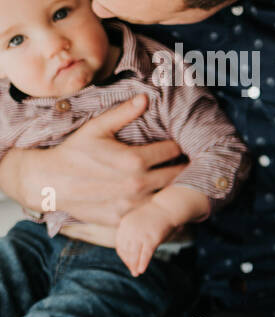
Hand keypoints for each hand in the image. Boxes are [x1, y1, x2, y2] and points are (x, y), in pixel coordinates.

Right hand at [21, 95, 184, 224]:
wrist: (48, 183)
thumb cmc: (73, 153)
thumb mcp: (96, 129)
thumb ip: (123, 113)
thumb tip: (145, 97)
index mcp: (134, 161)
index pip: (172, 151)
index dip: (177, 145)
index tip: (179, 143)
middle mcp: (137, 185)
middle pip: (176, 175)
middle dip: (181, 166)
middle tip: (184, 160)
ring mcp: (131, 205)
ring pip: (166, 196)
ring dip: (172, 186)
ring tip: (173, 177)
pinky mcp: (123, 220)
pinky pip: (148, 213)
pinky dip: (155, 205)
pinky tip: (155, 196)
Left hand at [114, 201, 175, 276]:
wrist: (167, 207)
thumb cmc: (156, 215)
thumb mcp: (139, 221)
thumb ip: (132, 232)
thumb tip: (132, 249)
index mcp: (124, 225)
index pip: (120, 245)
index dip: (123, 256)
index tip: (128, 262)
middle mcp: (129, 230)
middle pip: (126, 251)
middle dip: (129, 263)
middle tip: (132, 271)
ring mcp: (140, 235)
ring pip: (134, 254)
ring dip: (134, 266)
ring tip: (136, 273)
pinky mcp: (151, 239)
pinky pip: (145, 254)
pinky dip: (143, 264)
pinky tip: (142, 270)